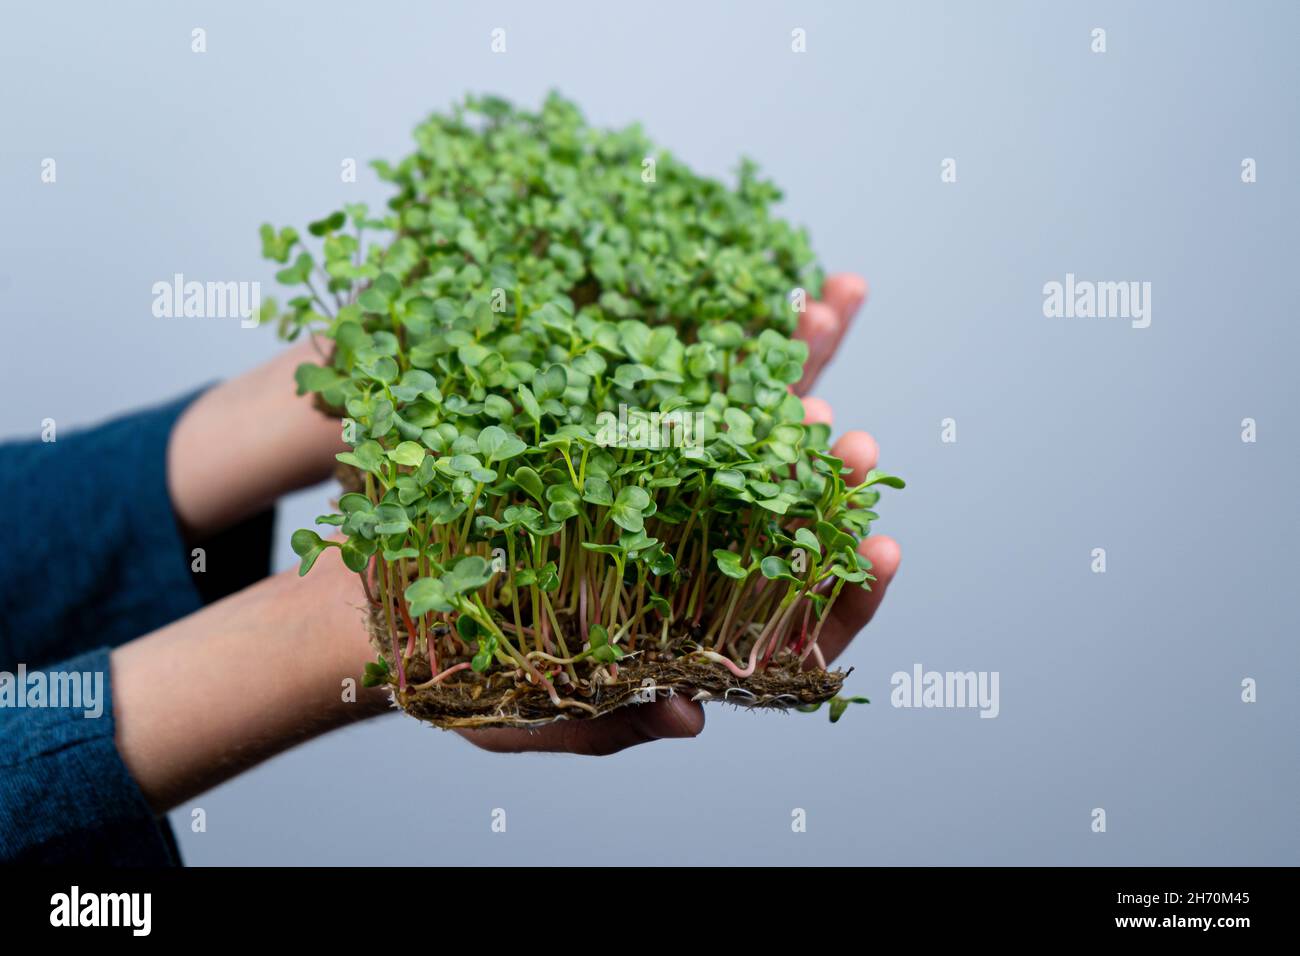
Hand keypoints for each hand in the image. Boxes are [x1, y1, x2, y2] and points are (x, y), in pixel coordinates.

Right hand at [463, 273, 900, 754]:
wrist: (374, 578)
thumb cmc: (445, 662)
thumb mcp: (513, 716)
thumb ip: (599, 726)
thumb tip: (692, 718)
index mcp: (677, 625)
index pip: (787, 622)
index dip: (840, 590)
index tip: (881, 550)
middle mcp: (679, 546)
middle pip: (779, 511)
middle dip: (827, 474)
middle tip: (858, 442)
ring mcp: (649, 476)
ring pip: (740, 426)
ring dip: (793, 371)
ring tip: (826, 313)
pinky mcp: (607, 418)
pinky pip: (673, 372)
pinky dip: (717, 331)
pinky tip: (764, 287)